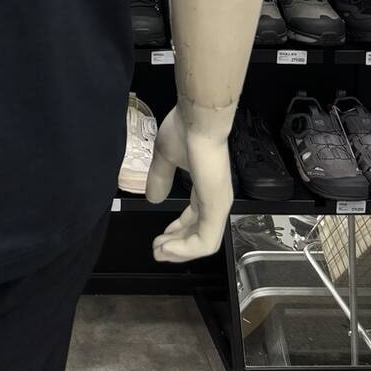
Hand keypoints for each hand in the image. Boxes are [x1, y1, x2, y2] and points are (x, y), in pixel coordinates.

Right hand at [145, 104, 233, 261]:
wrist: (198, 118)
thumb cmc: (185, 130)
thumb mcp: (165, 157)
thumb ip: (160, 178)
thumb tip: (152, 198)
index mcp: (206, 187)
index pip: (195, 217)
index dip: (178, 231)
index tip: (161, 238)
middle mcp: (215, 198)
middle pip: (199, 233)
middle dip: (177, 245)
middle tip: (157, 251)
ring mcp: (218, 204)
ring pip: (203, 242)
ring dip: (180, 251)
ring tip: (160, 252)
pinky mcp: (216, 207)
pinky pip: (205, 240)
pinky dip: (186, 249)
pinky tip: (168, 249)